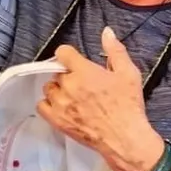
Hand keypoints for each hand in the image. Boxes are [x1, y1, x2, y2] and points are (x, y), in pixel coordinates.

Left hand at [37, 28, 163, 170]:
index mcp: (84, 71)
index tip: (76, 62)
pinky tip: (62, 107)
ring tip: (73, 97)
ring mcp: (60, 104)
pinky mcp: (57, 120)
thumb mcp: (129, 74)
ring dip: (58, 89)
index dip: (69, 56)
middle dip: (68, 75)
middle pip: (57, 72)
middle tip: (83, 84)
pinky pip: (42, 106)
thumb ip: (115, 51)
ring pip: (49, 88)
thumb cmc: (128, 106)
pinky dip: (49, 104)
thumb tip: (106, 32)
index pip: (63, 53)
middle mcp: (68, 85)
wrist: (124, 138)